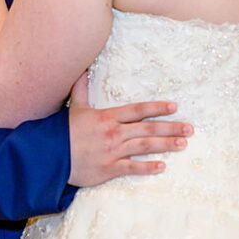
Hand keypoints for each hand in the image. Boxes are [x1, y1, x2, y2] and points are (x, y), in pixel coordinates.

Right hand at [66, 73, 192, 187]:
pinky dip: (147, 167)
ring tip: (182, 144)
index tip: (174, 107)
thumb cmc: (63, 132)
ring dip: (165, 145)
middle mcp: (114, 133)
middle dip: (170, 128)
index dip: (157, 107)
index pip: (138, 110)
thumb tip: (83, 69)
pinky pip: (132, 167)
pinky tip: (162, 166)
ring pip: (144, 146)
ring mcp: (113, 151)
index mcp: (107, 117)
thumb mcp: (74, 108)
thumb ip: (81, 89)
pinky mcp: (108, 168)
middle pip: (147, 128)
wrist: (49, 156)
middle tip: (189, 129)